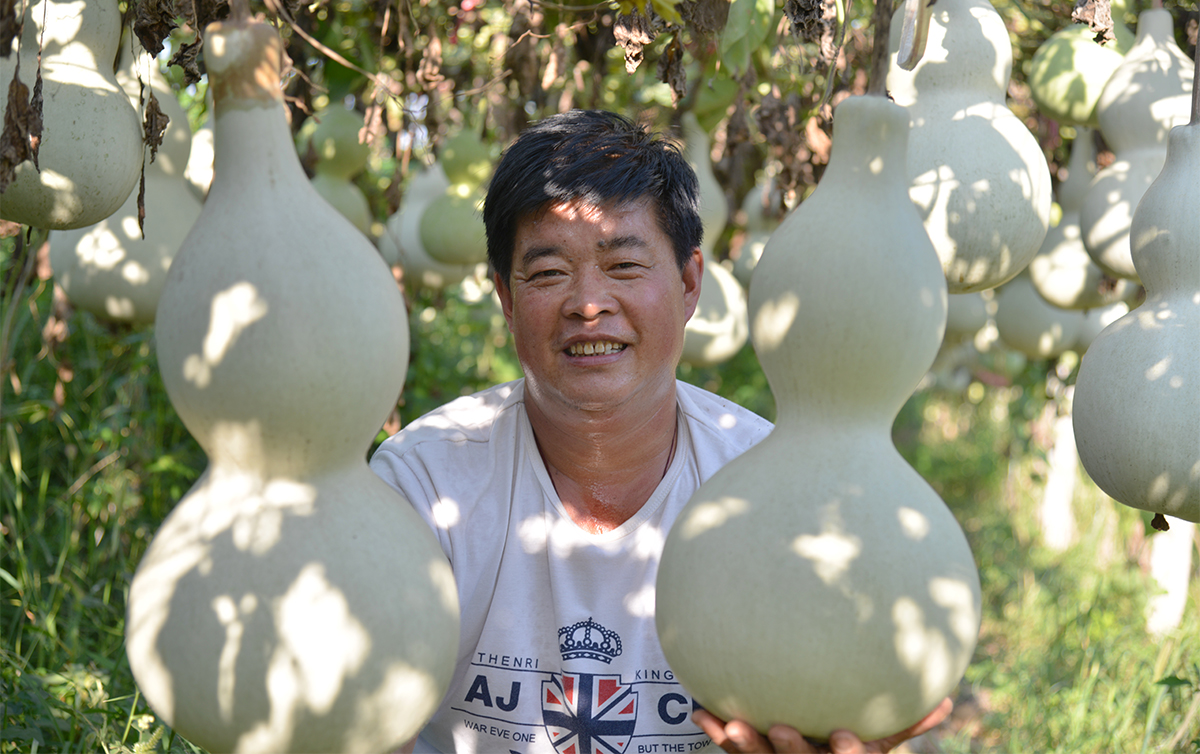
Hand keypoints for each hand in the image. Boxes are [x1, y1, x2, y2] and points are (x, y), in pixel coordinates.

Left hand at [692, 697, 952, 753]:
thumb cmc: (847, 749)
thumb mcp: (880, 743)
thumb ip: (907, 724)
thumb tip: (946, 702)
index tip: (841, 734)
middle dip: (790, 751)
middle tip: (778, 727)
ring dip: (745, 746)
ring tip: (730, 724)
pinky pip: (736, 752)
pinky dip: (718, 734)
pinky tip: (700, 712)